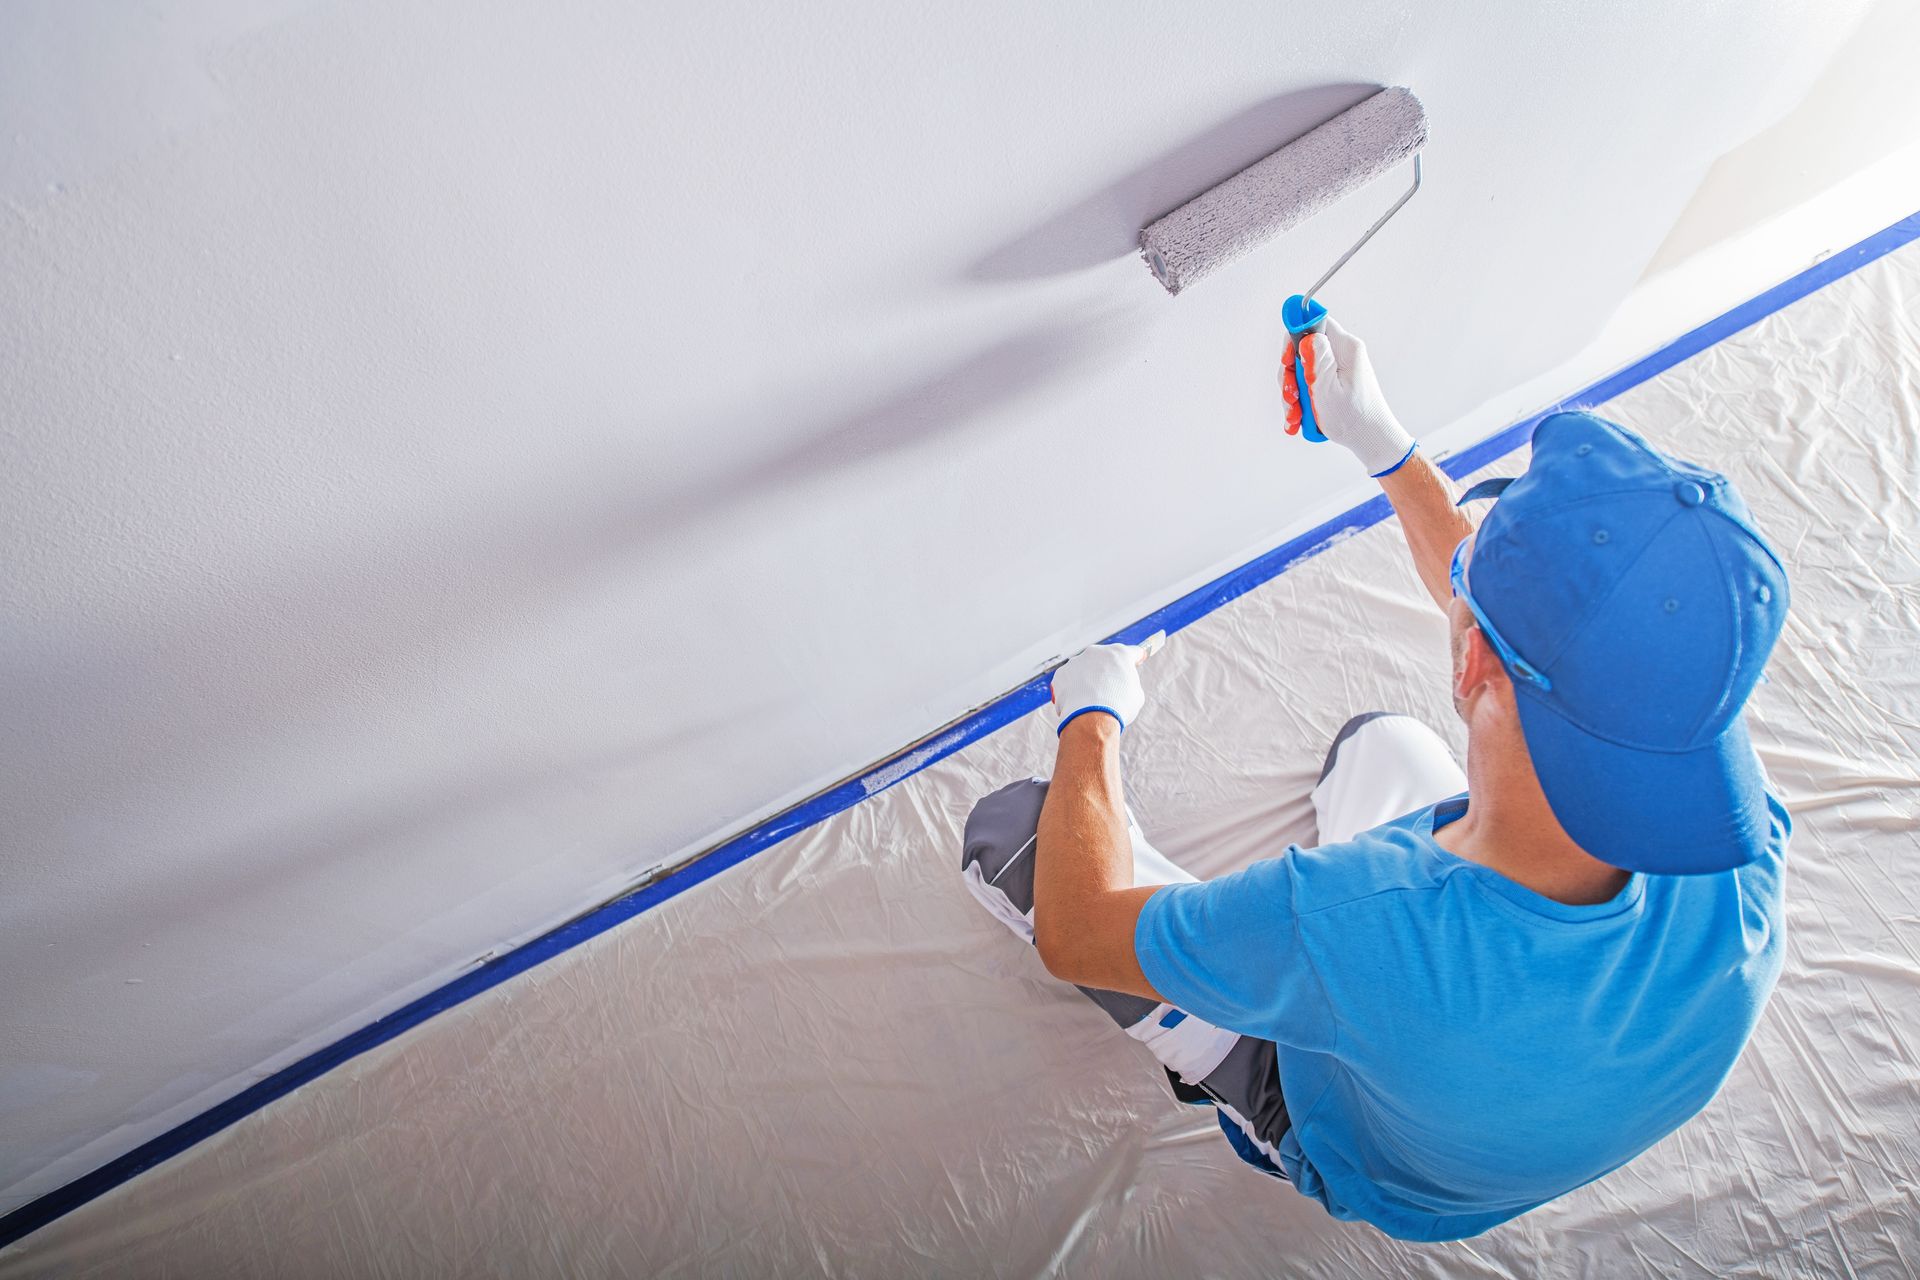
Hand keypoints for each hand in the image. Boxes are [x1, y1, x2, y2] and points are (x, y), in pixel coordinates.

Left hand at [1049, 633, 1163, 734]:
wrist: (1092, 718)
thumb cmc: (1119, 707)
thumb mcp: (1136, 695)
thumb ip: (1128, 684)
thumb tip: (1122, 684)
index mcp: (1119, 653)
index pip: (1132, 652)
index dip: (1136, 658)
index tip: (1137, 660)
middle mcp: (1096, 652)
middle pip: (1105, 660)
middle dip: (1108, 671)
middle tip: (1110, 689)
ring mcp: (1076, 662)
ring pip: (1085, 669)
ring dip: (1088, 680)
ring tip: (1092, 701)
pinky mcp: (1061, 674)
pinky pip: (1069, 680)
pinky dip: (1073, 689)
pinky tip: (1078, 703)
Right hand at [1280, 317, 1416, 476]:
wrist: (1370, 440)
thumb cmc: (1354, 417)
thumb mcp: (1328, 387)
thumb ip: (1315, 358)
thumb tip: (1305, 333)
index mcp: (1345, 348)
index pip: (1314, 324)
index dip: (1293, 339)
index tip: (1286, 361)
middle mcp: (1341, 355)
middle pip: (1302, 352)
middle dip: (1290, 377)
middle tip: (1291, 397)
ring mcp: (1336, 370)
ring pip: (1302, 373)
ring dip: (1292, 395)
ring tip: (1295, 415)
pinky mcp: (1332, 384)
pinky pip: (1309, 387)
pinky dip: (1300, 403)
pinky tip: (1298, 420)